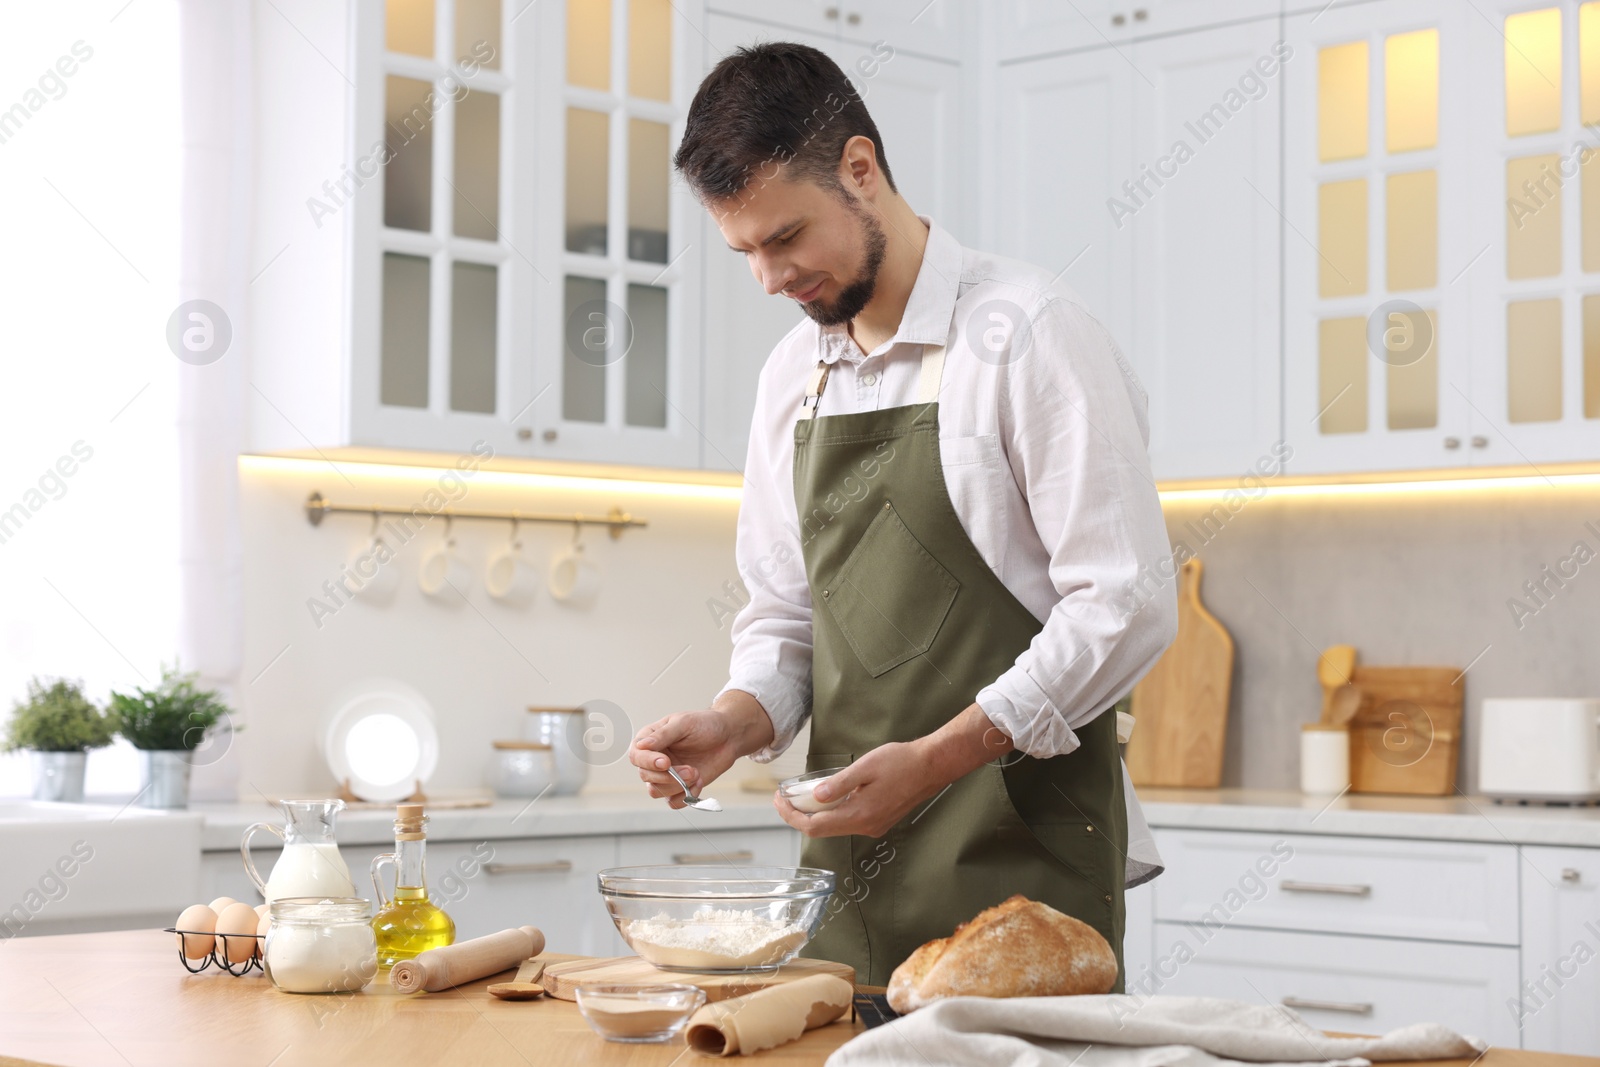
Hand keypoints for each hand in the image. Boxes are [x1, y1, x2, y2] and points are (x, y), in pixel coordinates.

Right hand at [629, 692, 775, 808]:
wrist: (728, 737)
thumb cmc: (705, 724)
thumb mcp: (684, 723)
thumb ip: (663, 735)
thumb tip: (641, 745)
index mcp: (650, 740)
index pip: (636, 756)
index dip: (648, 762)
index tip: (666, 763)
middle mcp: (653, 759)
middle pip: (646, 777)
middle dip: (669, 777)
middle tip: (691, 770)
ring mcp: (665, 775)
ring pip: (657, 792)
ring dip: (678, 787)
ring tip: (696, 773)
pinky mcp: (678, 788)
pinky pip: (673, 802)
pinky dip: (686, 796)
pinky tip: (699, 781)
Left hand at [774, 740, 950, 837]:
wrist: (932, 767)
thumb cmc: (902, 762)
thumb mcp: (865, 767)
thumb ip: (839, 784)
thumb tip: (815, 796)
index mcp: (860, 815)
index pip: (814, 826)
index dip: (791, 816)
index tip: (779, 801)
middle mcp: (866, 826)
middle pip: (822, 830)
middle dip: (798, 816)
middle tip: (783, 798)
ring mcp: (874, 826)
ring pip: (835, 827)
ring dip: (815, 815)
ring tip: (800, 797)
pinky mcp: (879, 820)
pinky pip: (848, 822)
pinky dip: (832, 813)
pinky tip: (826, 798)